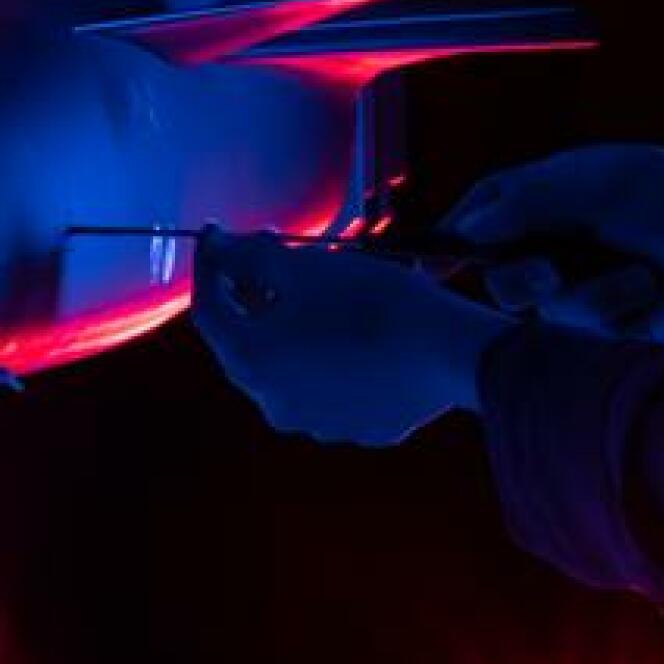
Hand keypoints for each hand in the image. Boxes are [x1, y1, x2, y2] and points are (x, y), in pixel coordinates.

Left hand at [191, 229, 512, 446]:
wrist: (454, 350)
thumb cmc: (375, 303)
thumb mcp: (304, 266)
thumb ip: (248, 256)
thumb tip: (219, 248)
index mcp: (252, 363)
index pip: (209, 310)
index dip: (210, 267)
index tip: (217, 236)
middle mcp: (274, 403)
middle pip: (246, 342)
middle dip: (250, 295)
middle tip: (264, 255)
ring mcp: (318, 423)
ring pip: (290, 366)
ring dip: (292, 327)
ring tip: (316, 290)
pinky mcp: (360, 427)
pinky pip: (332, 386)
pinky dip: (331, 355)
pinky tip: (355, 328)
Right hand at [444, 145, 663, 339]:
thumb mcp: (607, 183)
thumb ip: (530, 200)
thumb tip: (469, 228)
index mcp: (558, 191)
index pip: (485, 211)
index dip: (454, 239)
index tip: (432, 269)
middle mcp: (568, 237)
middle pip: (503, 273)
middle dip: (524, 281)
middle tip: (551, 279)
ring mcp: (594, 280)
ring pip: (547, 312)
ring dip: (592, 302)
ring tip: (643, 284)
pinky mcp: (620, 322)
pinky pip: (589, 338)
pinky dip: (621, 327)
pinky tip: (658, 310)